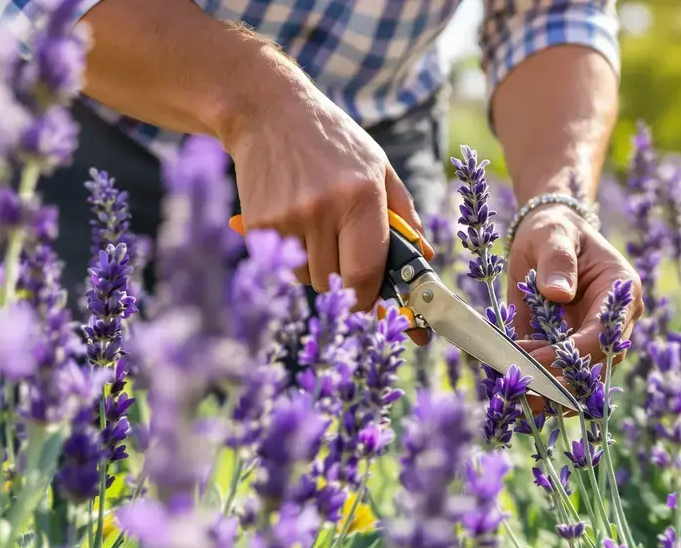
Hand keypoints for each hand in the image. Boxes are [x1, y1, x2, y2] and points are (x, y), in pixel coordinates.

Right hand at [219, 54, 430, 315]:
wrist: (268, 111)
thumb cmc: (332, 141)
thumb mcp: (378, 166)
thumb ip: (403, 215)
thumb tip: (422, 258)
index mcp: (361, 196)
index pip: (366, 273)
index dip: (371, 297)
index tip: (374, 301)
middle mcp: (323, 209)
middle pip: (336, 281)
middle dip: (345, 278)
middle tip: (343, 252)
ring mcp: (287, 218)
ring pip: (308, 277)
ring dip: (316, 265)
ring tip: (315, 226)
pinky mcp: (259, 223)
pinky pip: (282, 263)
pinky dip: (291, 253)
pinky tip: (292, 219)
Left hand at [507, 203, 643, 376]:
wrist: (546, 238)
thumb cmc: (554, 231)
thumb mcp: (554, 235)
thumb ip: (557, 260)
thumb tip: (558, 293)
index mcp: (621, 293)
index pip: (604, 335)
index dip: (571, 353)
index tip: (534, 358)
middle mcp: (615, 323)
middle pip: (596, 365)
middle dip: (557, 377)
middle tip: (518, 377)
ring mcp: (594, 340)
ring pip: (580, 380)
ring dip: (547, 388)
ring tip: (513, 385)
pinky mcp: (571, 351)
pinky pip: (560, 377)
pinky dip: (538, 385)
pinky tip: (513, 384)